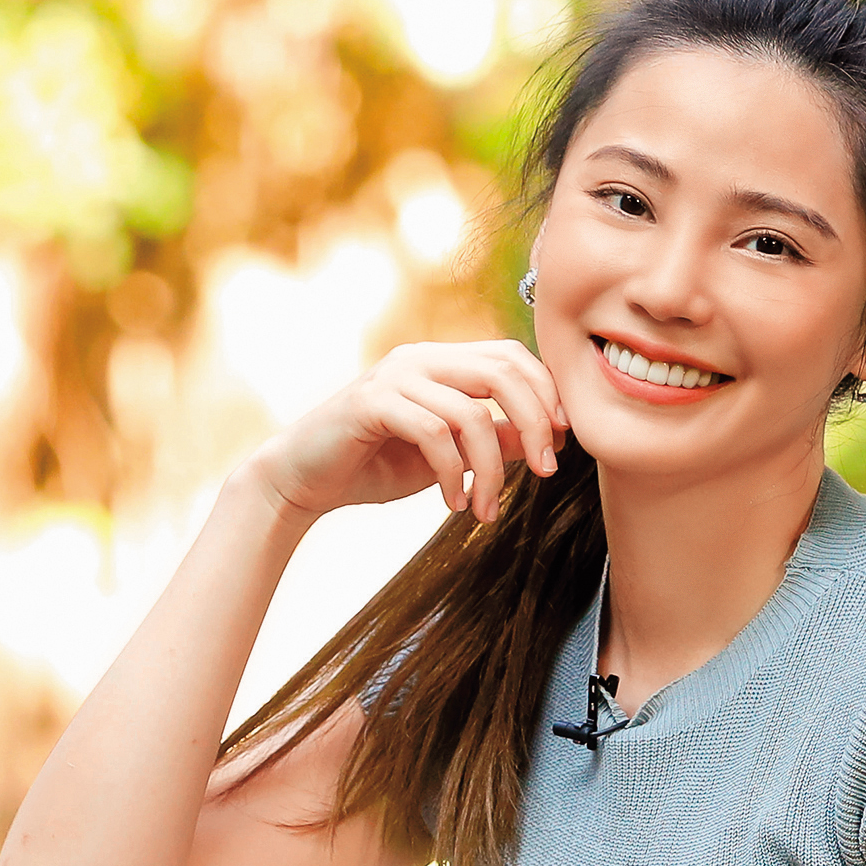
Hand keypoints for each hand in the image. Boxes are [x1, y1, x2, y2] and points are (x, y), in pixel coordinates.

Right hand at [250, 339, 566, 524]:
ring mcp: (394, 376)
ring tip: (487, 509)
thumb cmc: (374, 464)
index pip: (511, 356)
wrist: (302, 480)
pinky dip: (452, 474)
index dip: (546, 393)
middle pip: (502, 371)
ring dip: (491, 469)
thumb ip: (491, 439)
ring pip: (471, 412)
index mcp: (441, 361)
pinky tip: (454, 504)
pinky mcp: (371, 403)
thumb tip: (544, 438)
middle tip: (546, 472)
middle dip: (536, 422)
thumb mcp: (447, 454)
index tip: (563, 441)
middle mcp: (420, 358)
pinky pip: (434, 434)